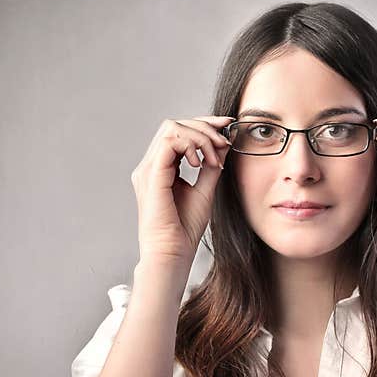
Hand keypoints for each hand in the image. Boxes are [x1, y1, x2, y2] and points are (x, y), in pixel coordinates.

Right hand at [130, 115, 234, 267]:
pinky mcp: (152, 176)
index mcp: (161, 168)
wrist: (173, 252)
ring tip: (214, 156)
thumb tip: (224, 143)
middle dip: (204, 126)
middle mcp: (151, 166)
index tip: (227, 126)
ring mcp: (148, 169)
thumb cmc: (185, 229)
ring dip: (200, 136)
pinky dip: (190, 145)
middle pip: (174, 124)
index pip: (178, 132)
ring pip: (172, 128)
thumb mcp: (205, 190)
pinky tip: (201, 163)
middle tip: (224, 141)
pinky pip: (170, 142)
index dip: (203, 124)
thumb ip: (211, 165)